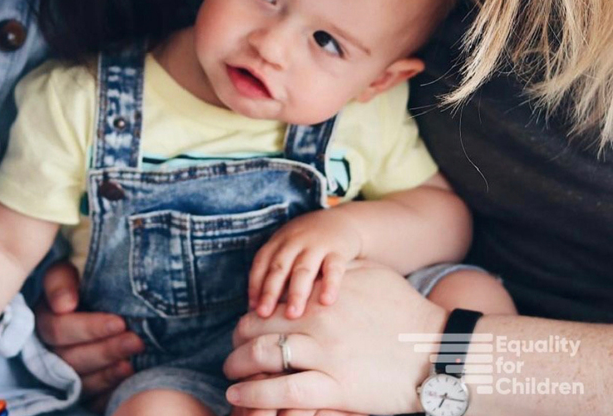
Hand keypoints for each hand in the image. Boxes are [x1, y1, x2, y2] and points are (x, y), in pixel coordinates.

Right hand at [35, 261, 144, 410]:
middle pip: (69, 359)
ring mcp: (61, 369)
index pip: (58, 329)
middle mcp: (47, 348)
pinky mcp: (78, 384)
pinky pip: (88, 397)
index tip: (119, 322)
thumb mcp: (68, 269)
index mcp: (43, 317)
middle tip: (136, 341)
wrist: (102, 293)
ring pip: (79, 381)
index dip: (88, 328)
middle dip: (105, 350)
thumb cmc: (83, 276)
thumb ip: (61, 281)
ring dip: (107, 372)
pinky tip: (125, 378)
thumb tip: (64, 305)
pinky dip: (107, 389)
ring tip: (132, 363)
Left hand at [226, 261, 446, 414]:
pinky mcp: (338, 388)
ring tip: (230, 377)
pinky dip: (258, 395)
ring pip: (266, 359)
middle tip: (231, 353)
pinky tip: (241, 398)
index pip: (272, 303)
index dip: (250, 317)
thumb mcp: (370, 275)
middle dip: (238, 342)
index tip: (244, 327)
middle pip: (260, 329)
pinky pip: (287, 393)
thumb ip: (337, 271)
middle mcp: (319, 321)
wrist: (438, 350)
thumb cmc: (405, 311)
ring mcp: (327, 355)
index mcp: (323, 295)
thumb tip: (315, 270)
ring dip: (239, 368)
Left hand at [248, 208, 360, 317]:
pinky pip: (333, 268)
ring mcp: (316, 245)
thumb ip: (276, 271)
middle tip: (264, 314)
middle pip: (279, 267)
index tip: (253, 308)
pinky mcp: (338, 250)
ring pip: (303, 269)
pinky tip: (326, 302)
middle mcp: (294, 241)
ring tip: (292, 315)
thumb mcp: (289, 249)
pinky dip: (330, 284)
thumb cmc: (309, 244)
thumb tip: (257, 307)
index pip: (262, 262)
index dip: (255, 285)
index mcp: (279, 241)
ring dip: (296, 292)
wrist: (342, 221)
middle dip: (270, 291)